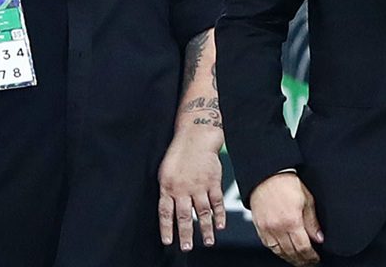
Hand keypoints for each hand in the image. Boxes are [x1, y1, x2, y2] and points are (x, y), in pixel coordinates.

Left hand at [157, 125, 225, 250]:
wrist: (196, 137)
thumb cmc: (179, 155)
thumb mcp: (165, 172)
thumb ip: (167, 192)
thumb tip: (168, 212)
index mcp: (168, 187)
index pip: (166, 212)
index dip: (166, 228)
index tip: (168, 242)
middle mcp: (183, 188)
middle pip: (184, 216)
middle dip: (186, 234)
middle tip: (187, 247)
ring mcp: (199, 186)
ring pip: (202, 212)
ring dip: (205, 229)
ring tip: (207, 242)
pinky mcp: (213, 182)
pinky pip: (217, 202)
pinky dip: (219, 215)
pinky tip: (220, 226)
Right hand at [250, 173, 323, 266]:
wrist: (266, 175)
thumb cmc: (286, 183)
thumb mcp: (307, 199)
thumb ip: (313, 221)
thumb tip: (319, 238)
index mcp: (292, 221)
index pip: (303, 248)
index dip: (311, 257)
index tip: (315, 258)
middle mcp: (278, 228)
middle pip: (291, 253)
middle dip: (302, 260)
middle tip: (309, 262)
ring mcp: (267, 229)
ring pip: (279, 252)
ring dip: (290, 258)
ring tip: (298, 259)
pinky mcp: (259, 227)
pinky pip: (268, 246)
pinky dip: (277, 251)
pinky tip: (284, 251)